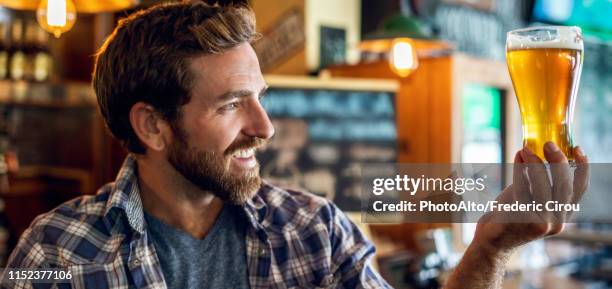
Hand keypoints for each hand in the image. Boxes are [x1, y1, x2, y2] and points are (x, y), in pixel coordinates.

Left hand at [471, 142, 588, 255]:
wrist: (490, 242)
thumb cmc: (508, 217)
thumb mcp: (528, 199)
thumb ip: (537, 183)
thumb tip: (535, 155)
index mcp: (562, 216)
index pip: (578, 190)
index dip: (582, 168)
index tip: (577, 148)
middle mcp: (556, 222)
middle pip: (563, 186)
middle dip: (557, 161)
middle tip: (548, 143)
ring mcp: (540, 222)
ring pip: (543, 187)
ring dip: (535, 163)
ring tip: (525, 148)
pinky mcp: (522, 220)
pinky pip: (522, 188)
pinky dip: (519, 170)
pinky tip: (517, 158)